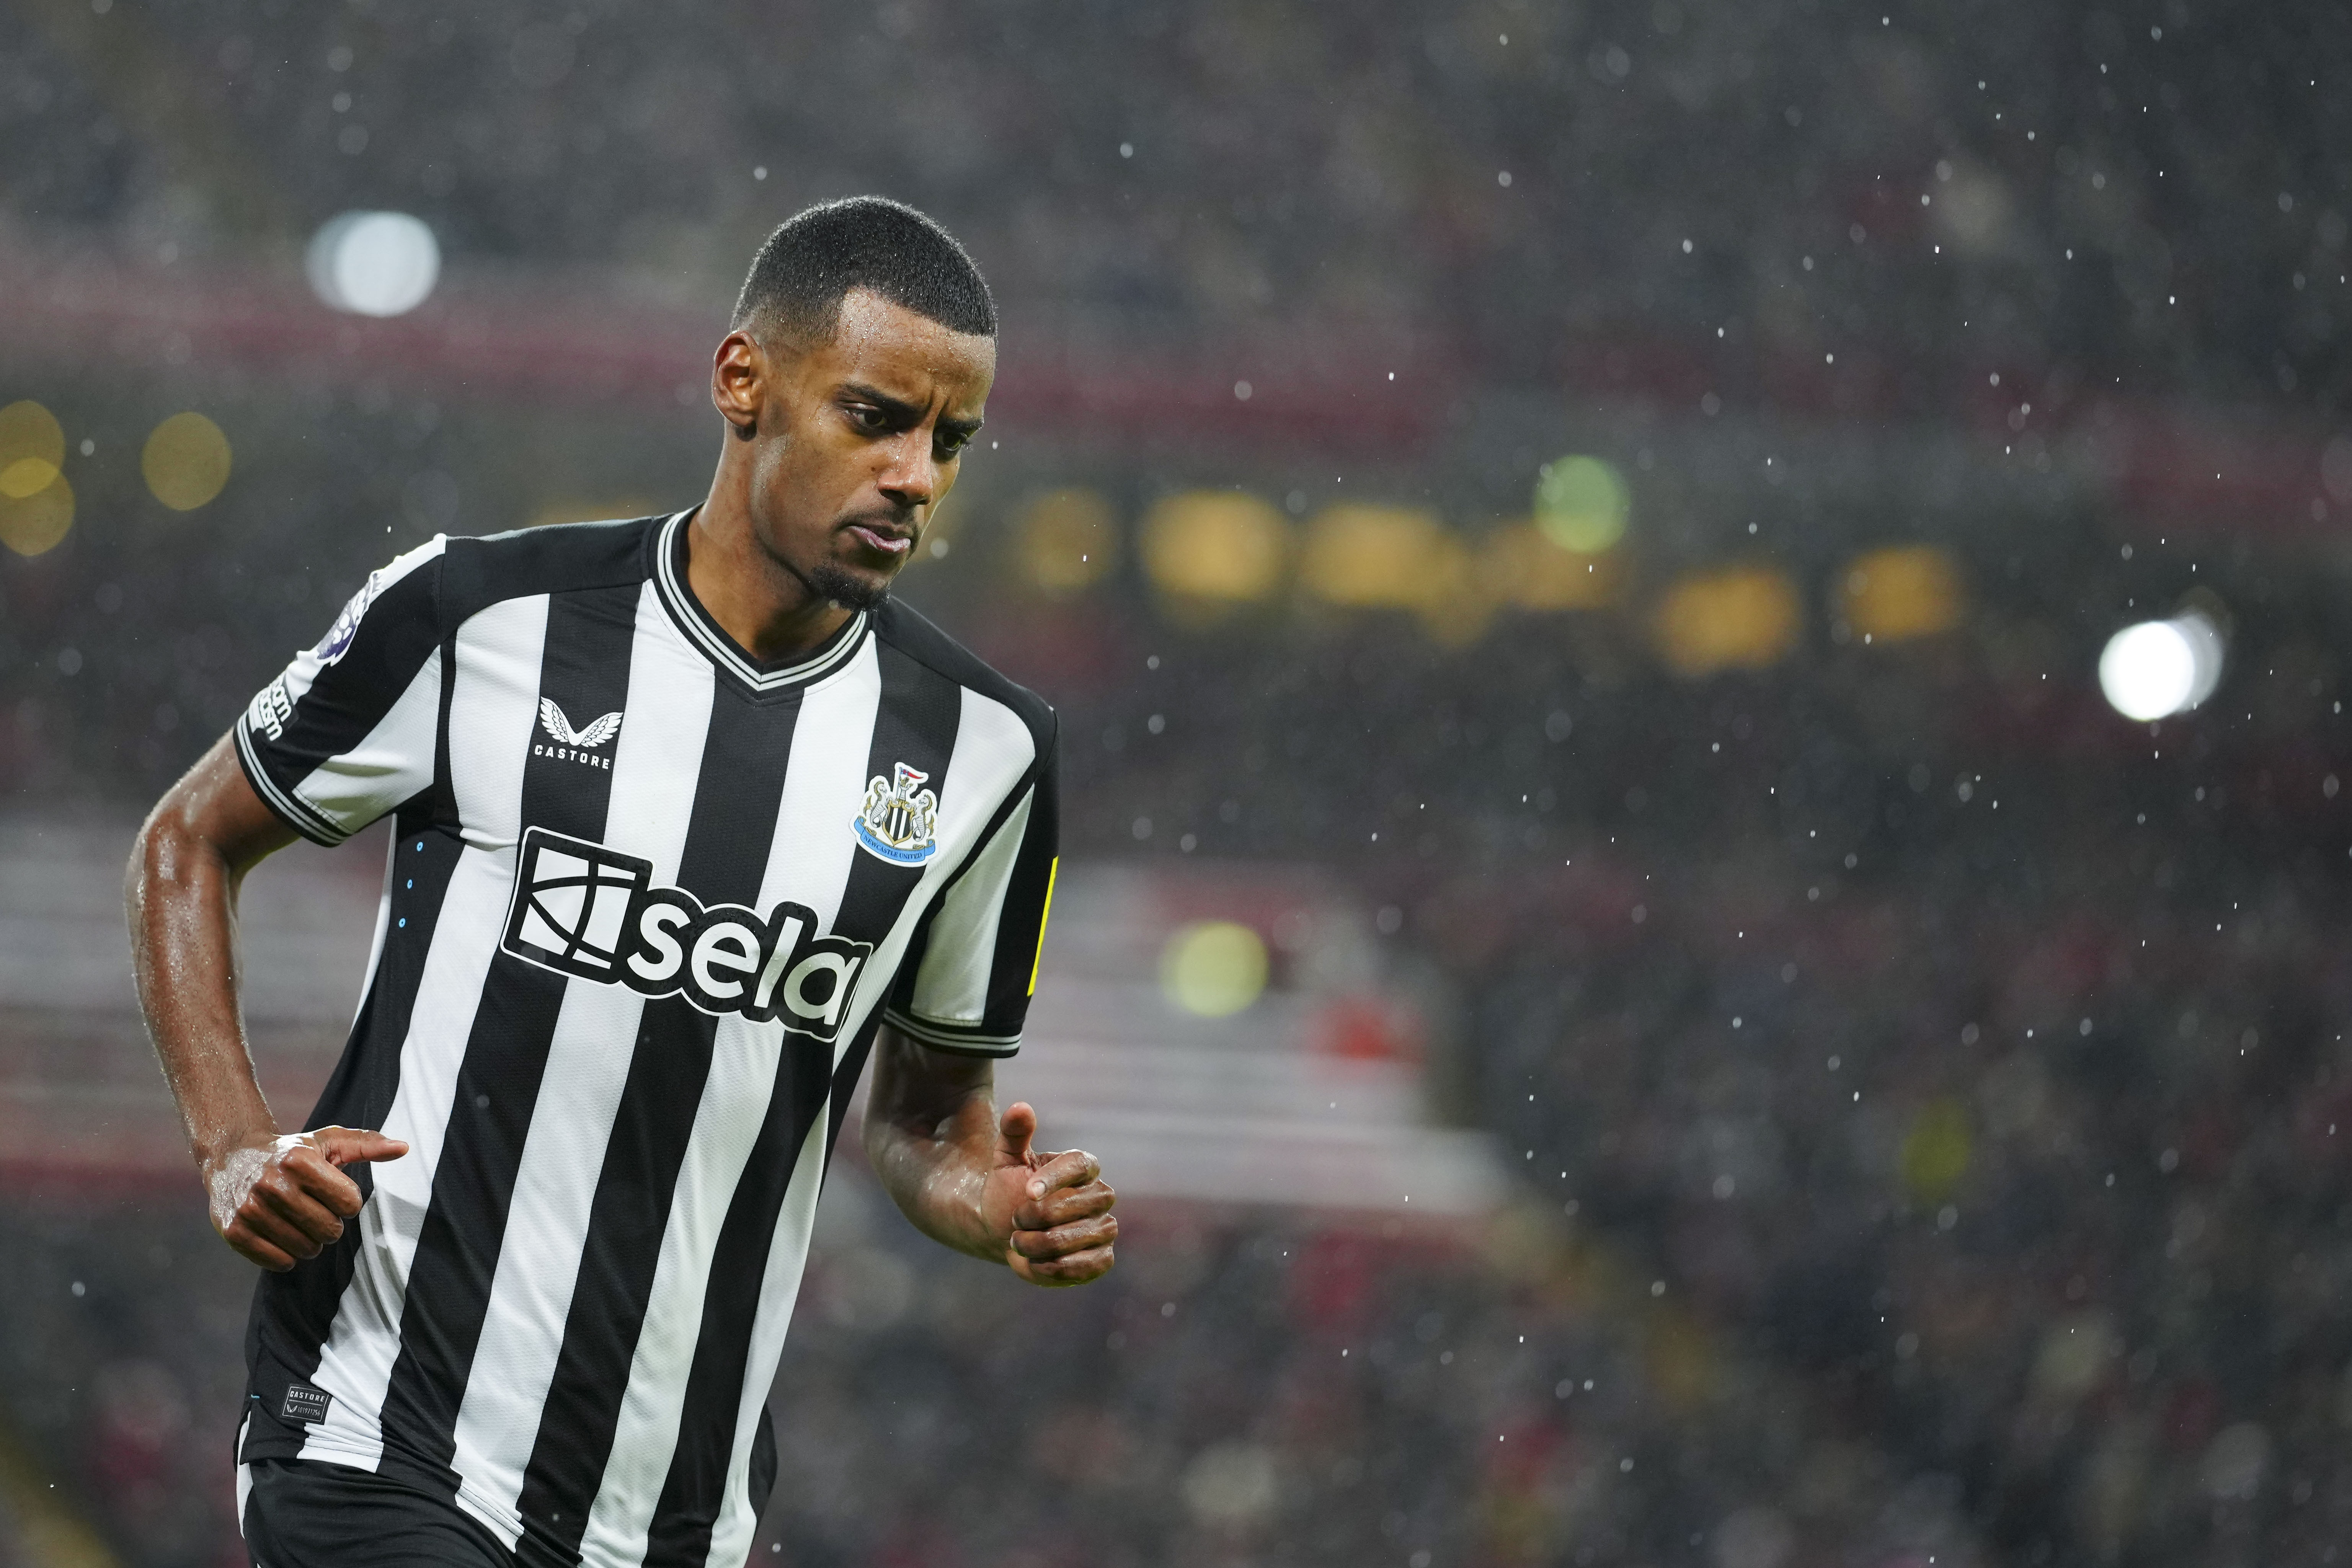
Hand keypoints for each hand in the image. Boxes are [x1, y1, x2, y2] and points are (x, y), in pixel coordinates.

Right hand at [203, 1126, 407, 1271]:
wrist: (232, 1157)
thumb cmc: (291, 1151)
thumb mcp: (327, 1141)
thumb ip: (366, 1145)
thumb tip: (404, 1148)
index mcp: (299, 1161)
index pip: (350, 1204)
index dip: (347, 1202)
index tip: (332, 1193)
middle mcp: (272, 1185)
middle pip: (329, 1230)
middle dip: (331, 1225)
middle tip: (316, 1211)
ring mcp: (250, 1209)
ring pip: (305, 1249)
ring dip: (310, 1242)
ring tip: (298, 1223)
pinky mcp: (234, 1232)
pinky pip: (277, 1262)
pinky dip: (286, 1258)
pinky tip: (282, 1238)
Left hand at [986, 1102, 1116, 1286]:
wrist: (1006, 1232)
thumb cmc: (1008, 1192)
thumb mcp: (1004, 1160)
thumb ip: (1013, 1133)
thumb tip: (1021, 1107)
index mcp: (1082, 1167)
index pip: (1081, 1165)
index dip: (1056, 1178)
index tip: (1028, 1191)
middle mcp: (1100, 1196)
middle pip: (1079, 1205)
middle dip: (1038, 1217)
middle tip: (1014, 1221)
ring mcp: (1105, 1229)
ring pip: (1077, 1239)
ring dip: (1039, 1244)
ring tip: (1018, 1242)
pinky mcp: (1102, 1259)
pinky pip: (1085, 1266)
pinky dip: (1052, 1268)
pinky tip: (1032, 1262)